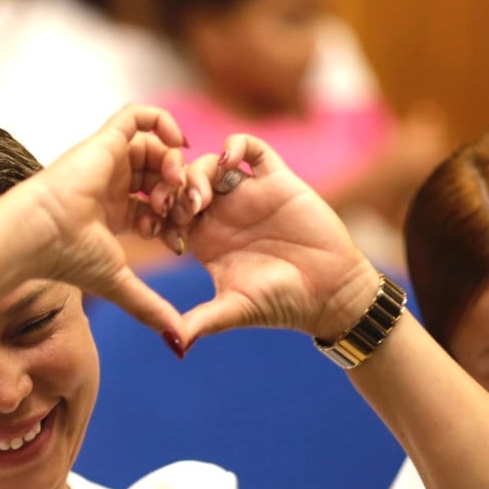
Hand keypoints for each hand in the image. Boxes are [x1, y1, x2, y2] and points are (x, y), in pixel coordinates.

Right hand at [24, 104, 191, 336]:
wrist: (40, 231)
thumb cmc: (69, 257)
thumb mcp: (120, 284)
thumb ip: (149, 307)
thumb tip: (178, 344)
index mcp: (111, 213)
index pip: (152, 206)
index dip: (172, 218)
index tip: (177, 238)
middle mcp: (109, 184)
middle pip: (156, 177)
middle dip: (177, 192)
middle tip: (183, 209)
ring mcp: (107, 160)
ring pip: (153, 148)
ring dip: (172, 165)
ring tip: (175, 184)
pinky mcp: (105, 140)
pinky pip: (139, 115)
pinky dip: (163, 122)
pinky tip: (178, 144)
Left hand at [159, 134, 382, 348]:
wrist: (331, 292)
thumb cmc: (283, 304)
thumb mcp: (236, 309)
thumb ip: (202, 321)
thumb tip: (173, 344)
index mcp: (205, 241)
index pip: (167, 214)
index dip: (156, 215)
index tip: (157, 228)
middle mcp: (223, 214)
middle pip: (182, 183)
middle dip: (171, 189)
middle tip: (175, 205)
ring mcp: (248, 195)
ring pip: (209, 164)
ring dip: (197, 171)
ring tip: (202, 194)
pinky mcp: (276, 180)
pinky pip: (250, 148)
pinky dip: (234, 145)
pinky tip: (228, 160)